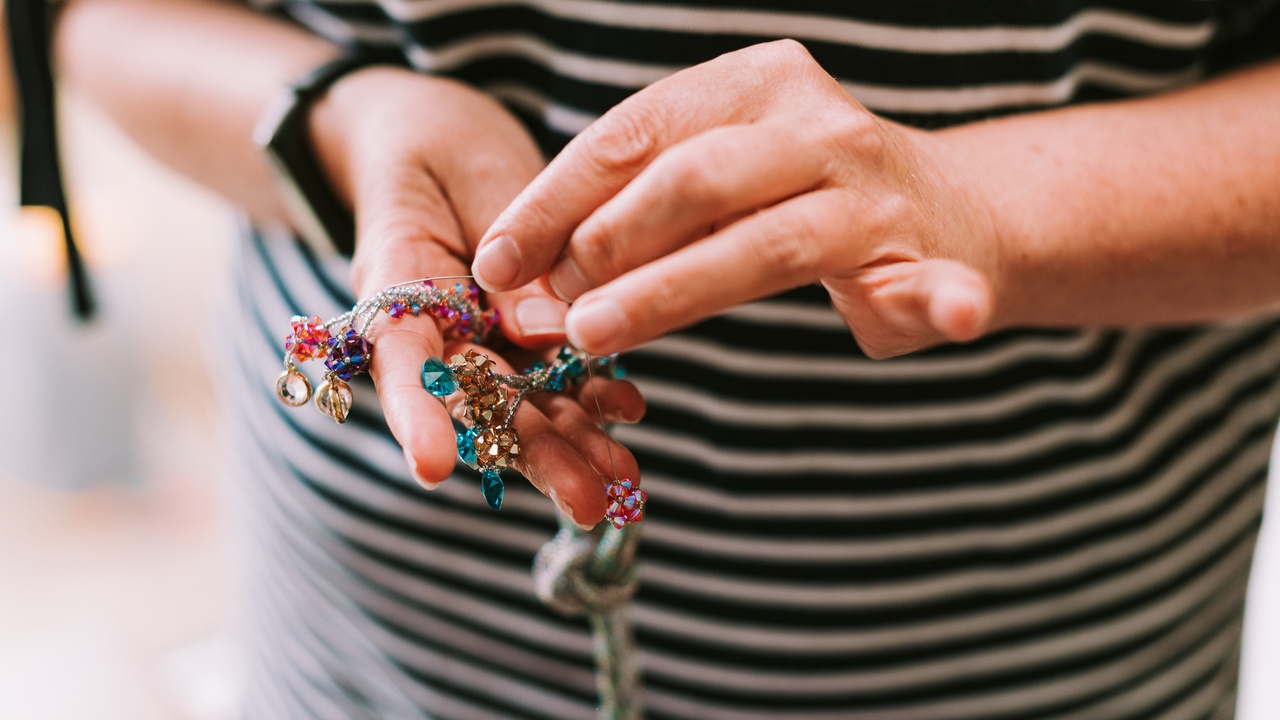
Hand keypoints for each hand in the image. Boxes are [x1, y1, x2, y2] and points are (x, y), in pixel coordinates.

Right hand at [309, 67, 642, 524]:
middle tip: (588, 505)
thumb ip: (500, 252)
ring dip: (575, 445)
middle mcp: (438, 332)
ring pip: (525, 402)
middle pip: (481, 403)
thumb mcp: (463, 176)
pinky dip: (593, 394)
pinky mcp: (525, 330)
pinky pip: (558, 371)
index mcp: (395, 291)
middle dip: (535, 455)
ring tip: (624, 484)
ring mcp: (483, 338)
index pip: (401, 361)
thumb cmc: (430, 147)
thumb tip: (546, 332)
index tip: (433, 469)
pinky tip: (628, 411)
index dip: (416, 415)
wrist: (431, 136)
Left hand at [473, 40, 1001, 358]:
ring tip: (598, 336)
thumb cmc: (798, 200)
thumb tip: (529, 278)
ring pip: (767, 242)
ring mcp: (874, 189)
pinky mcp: (928, 256)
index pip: (632, 134)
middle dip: (607, 243)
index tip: (494, 262)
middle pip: (692, 178)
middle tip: (547, 309)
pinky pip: (932, 282)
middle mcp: (814, 124)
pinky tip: (947, 314)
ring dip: (675, 290)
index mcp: (749, 85)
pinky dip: (938, 300)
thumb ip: (639, 215)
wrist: (950, 210)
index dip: (553, 200)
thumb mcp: (713, 183)